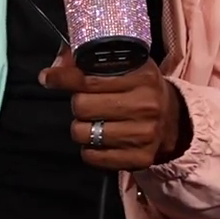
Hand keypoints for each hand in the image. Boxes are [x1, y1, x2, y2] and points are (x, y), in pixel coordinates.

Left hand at [40, 52, 186, 170]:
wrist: (172, 119)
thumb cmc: (138, 87)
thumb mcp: (123, 65)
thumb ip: (86, 60)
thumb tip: (52, 69)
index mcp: (142, 76)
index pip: (89, 79)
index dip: (63, 77)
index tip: (47, 77)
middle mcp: (146, 105)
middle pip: (82, 106)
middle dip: (78, 103)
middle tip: (87, 102)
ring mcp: (144, 134)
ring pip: (84, 133)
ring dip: (82, 127)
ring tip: (94, 121)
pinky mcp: (139, 158)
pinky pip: (93, 156)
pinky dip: (89, 149)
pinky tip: (99, 140)